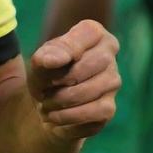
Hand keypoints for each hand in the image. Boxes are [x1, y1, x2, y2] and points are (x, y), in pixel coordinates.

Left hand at [28, 19, 120, 141]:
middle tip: (42, 89)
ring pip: (92, 91)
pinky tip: (54, 120)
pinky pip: (95, 114)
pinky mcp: (110, 107)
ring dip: (62, 101)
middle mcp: (108, 55)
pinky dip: (70, 118)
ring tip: (45, 105)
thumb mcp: (40, 59)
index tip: (44, 62)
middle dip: (61, 79)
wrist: (47, 100)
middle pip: (89, 65)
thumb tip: (53, 60)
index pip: (89, 33)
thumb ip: (46, 56)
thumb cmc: (46, 70)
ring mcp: (113, 82)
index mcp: (93, 34)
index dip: (67, 48)